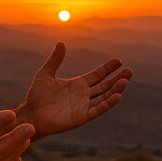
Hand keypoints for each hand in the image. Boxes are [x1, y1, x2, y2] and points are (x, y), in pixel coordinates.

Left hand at [17, 43, 131, 140]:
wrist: (31, 114)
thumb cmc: (36, 96)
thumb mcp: (45, 74)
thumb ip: (55, 60)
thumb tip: (61, 43)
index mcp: (77, 85)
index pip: (97, 76)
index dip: (108, 69)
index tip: (119, 61)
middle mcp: (83, 95)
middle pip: (105, 86)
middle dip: (118, 78)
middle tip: (130, 70)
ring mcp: (84, 107)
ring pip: (105, 97)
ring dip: (116, 89)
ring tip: (126, 80)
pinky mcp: (82, 117)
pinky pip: (98, 110)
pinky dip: (108, 103)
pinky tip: (117, 95)